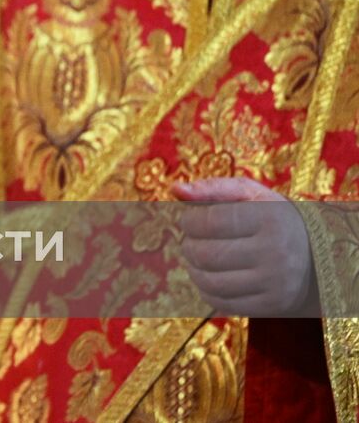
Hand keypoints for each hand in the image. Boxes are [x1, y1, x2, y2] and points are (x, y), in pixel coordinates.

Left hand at [175, 177, 317, 315]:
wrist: (318, 255)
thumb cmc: (272, 218)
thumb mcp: (250, 194)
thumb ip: (213, 188)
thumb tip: (175, 189)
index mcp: (271, 218)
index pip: (210, 221)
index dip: (189, 221)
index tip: (188, 220)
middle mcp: (277, 252)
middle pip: (207, 254)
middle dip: (189, 246)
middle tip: (190, 240)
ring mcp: (276, 282)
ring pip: (211, 282)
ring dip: (193, 269)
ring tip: (196, 258)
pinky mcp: (273, 305)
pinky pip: (224, 304)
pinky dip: (206, 291)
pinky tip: (208, 277)